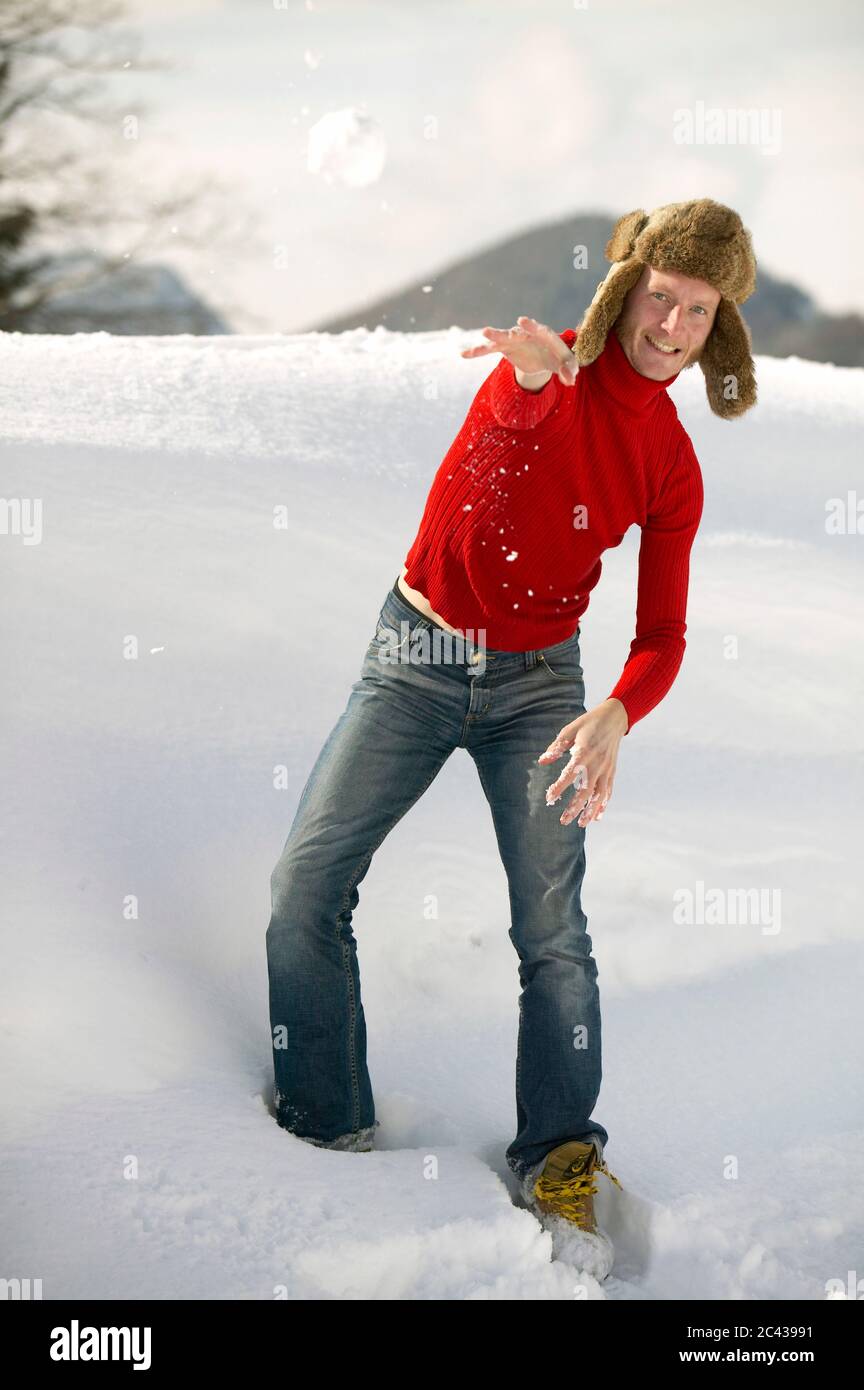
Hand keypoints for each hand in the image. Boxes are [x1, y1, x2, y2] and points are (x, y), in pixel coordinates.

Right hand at [461, 316, 577, 385]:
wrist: (543, 358)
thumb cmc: (557, 359)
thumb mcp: (566, 365)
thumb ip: (569, 370)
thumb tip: (571, 380)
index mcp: (544, 335)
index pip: (540, 330)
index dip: (531, 326)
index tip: (522, 320)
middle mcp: (527, 334)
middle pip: (517, 333)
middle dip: (509, 332)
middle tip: (500, 330)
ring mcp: (513, 340)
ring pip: (501, 338)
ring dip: (492, 337)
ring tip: (483, 334)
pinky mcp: (503, 348)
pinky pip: (488, 350)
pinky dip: (477, 352)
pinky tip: (463, 355)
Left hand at [537, 699, 626, 826]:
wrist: (615, 718)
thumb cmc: (589, 723)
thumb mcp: (570, 730)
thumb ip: (556, 747)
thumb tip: (542, 761)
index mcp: (585, 751)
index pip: (570, 774)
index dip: (559, 787)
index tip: (549, 798)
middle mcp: (597, 763)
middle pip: (586, 790)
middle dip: (575, 807)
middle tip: (563, 821)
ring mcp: (607, 769)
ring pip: (599, 795)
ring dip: (590, 811)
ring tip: (581, 824)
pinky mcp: (612, 771)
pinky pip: (608, 791)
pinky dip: (603, 805)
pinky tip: (597, 817)